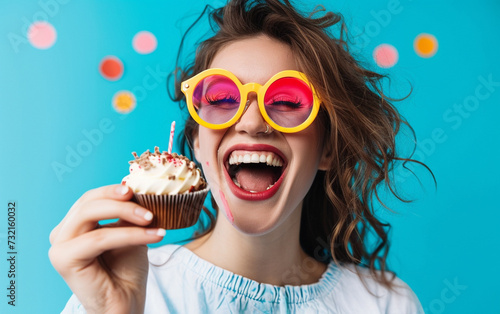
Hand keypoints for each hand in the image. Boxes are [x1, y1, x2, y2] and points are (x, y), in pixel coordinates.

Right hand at [49, 185, 164, 313]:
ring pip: (91, 214)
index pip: (90, 198)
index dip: (113, 190)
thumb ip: (126, 213)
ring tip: (153, 221)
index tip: (137, 190)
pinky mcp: (64, 259)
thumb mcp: (129, 233)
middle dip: (121, 200)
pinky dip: (130, 234)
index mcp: (74, 225)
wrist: (125, 305)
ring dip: (127, 213)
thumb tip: (135, 188)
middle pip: (88, 202)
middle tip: (148, 207)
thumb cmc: (126, 271)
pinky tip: (153, 235)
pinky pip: (100, 237)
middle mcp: (62, 234)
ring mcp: (60, 246)